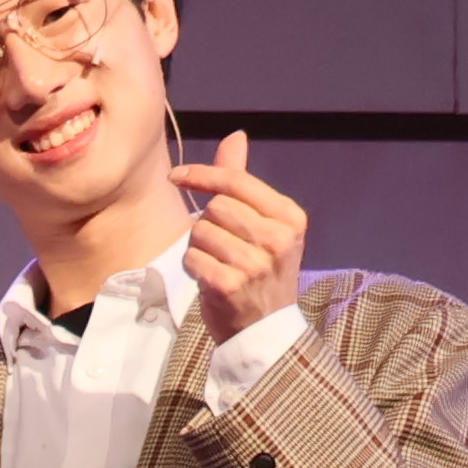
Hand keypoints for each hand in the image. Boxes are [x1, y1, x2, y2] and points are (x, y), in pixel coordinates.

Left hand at [170, 129, 308, 338]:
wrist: (265, 330)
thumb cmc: (260, 271)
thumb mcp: (263, 224)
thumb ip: (243, 180)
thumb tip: (236, 136)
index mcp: (290, 217)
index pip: (236, 181)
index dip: (202, 175)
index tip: (177, 176)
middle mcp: (277, 239)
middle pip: (216, 207)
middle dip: (208, 223)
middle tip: (223, 247)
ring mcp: (255, 265)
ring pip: (201, 232)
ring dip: (200, 247)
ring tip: (219, 264)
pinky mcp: (230, 286)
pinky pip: (192, 259)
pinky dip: (194, 267)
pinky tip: (211, 279)